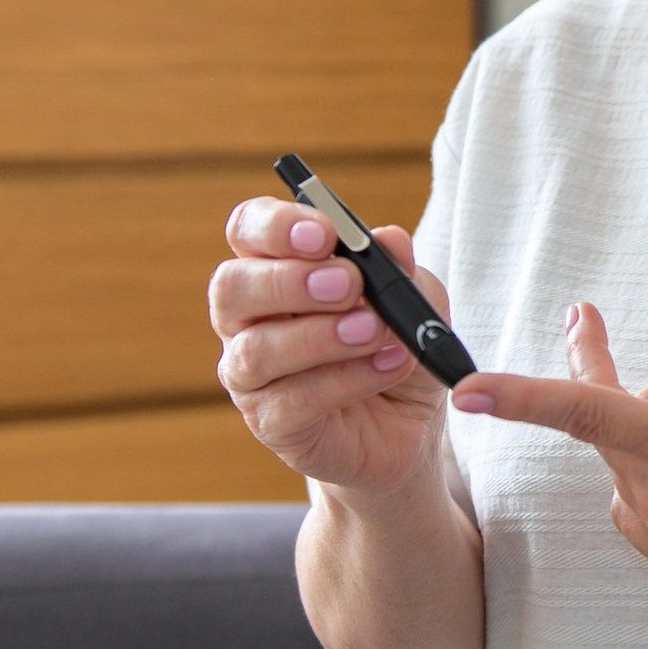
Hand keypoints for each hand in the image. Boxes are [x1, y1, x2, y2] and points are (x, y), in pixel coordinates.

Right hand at [210, 198, 452, 496]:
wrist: (410, 421)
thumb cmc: (397, 343)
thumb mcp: (415, 299)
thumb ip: (400, 269)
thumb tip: (389, 240)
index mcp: (275, 267)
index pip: (248, 230)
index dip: (276, 225)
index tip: (325, 233)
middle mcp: (249, 318)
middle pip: (231, 286)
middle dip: (290, 280)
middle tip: (349, 282)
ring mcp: (251, 374)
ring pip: (257, 350)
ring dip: (322, 336)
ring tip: (375, 331)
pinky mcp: (271, 423)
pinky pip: (292, 400)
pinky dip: (347, 379)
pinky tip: (388, 366)